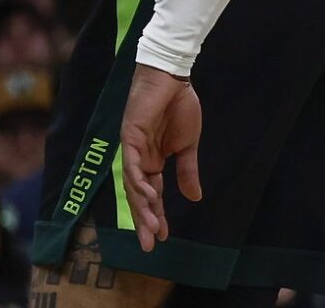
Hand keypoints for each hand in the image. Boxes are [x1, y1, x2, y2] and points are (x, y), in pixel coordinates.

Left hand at [120, 64, 203, 251]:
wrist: (173, 79)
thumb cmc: (180, 107)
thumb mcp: (188, 145)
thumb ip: (187, 171)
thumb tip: (195, 197)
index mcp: (152, 162)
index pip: (152, 196)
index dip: (157, 216)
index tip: (164, 237)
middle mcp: (138, 161)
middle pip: (139, 197)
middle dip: (145, 221)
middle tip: (151, 245)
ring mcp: (132, 150)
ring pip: (134, 186)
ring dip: (143, 207)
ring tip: (152, 226)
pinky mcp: (129, 137)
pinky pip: (132, 164)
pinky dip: (138, 181)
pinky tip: (148, 196)